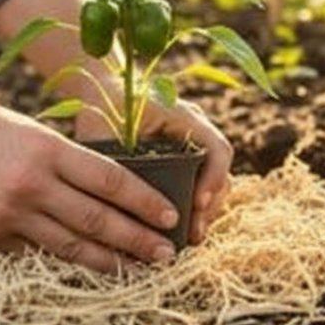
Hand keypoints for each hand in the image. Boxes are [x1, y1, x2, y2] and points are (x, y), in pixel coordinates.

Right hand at [0, 99, 179, 271]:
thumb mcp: (33, 132)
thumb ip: (67, 162)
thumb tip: (113, 191)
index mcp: (48, 149)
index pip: (110, 180)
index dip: (144, 201)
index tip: (170, 216)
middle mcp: (31, 183)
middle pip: (97, 219)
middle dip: (137, 240)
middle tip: (167, 254)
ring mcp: (9, 213)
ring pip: (70, 245)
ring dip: (108, 261)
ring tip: (136, 269)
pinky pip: (35, 252)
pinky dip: (63, 259)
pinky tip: (88, 267)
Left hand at [75, 90, 232, 245]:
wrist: (103, 88)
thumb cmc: (104, 104)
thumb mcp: (108, 129)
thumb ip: (114, 158)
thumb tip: (119, 203)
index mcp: (184, 116)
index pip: (217, 148)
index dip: (214, 178)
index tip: (198, 204)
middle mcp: (196, 129)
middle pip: (221, 171)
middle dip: (211, 206)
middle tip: (195, 233)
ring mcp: (193, 144)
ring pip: (214, 180)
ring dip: (206, 210)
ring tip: (191, 237)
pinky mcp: (185, 158)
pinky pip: (200, 183)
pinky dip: (195, 205)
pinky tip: (183, 228)